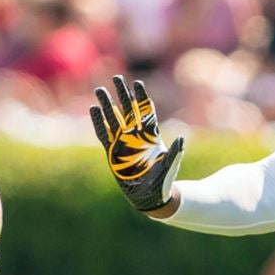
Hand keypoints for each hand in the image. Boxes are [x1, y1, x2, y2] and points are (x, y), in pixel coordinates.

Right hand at [90, 75, 184, 210]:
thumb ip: (175, 152)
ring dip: (107, 105)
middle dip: (122, 94)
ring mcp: (123, 143)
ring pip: (113, 119)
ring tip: (99, 90)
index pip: (145, 112)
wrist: (152, 197)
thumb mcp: (170, 165)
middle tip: (116, 77)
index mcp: (151, 136)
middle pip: (128, 110)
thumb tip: (181, 138)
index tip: (137, 83)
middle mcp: (136, 136)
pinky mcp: (112, 153)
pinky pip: (103, 134)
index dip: (141, 98)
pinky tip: (93, 110)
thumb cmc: (164, 181)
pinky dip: (98, 122)